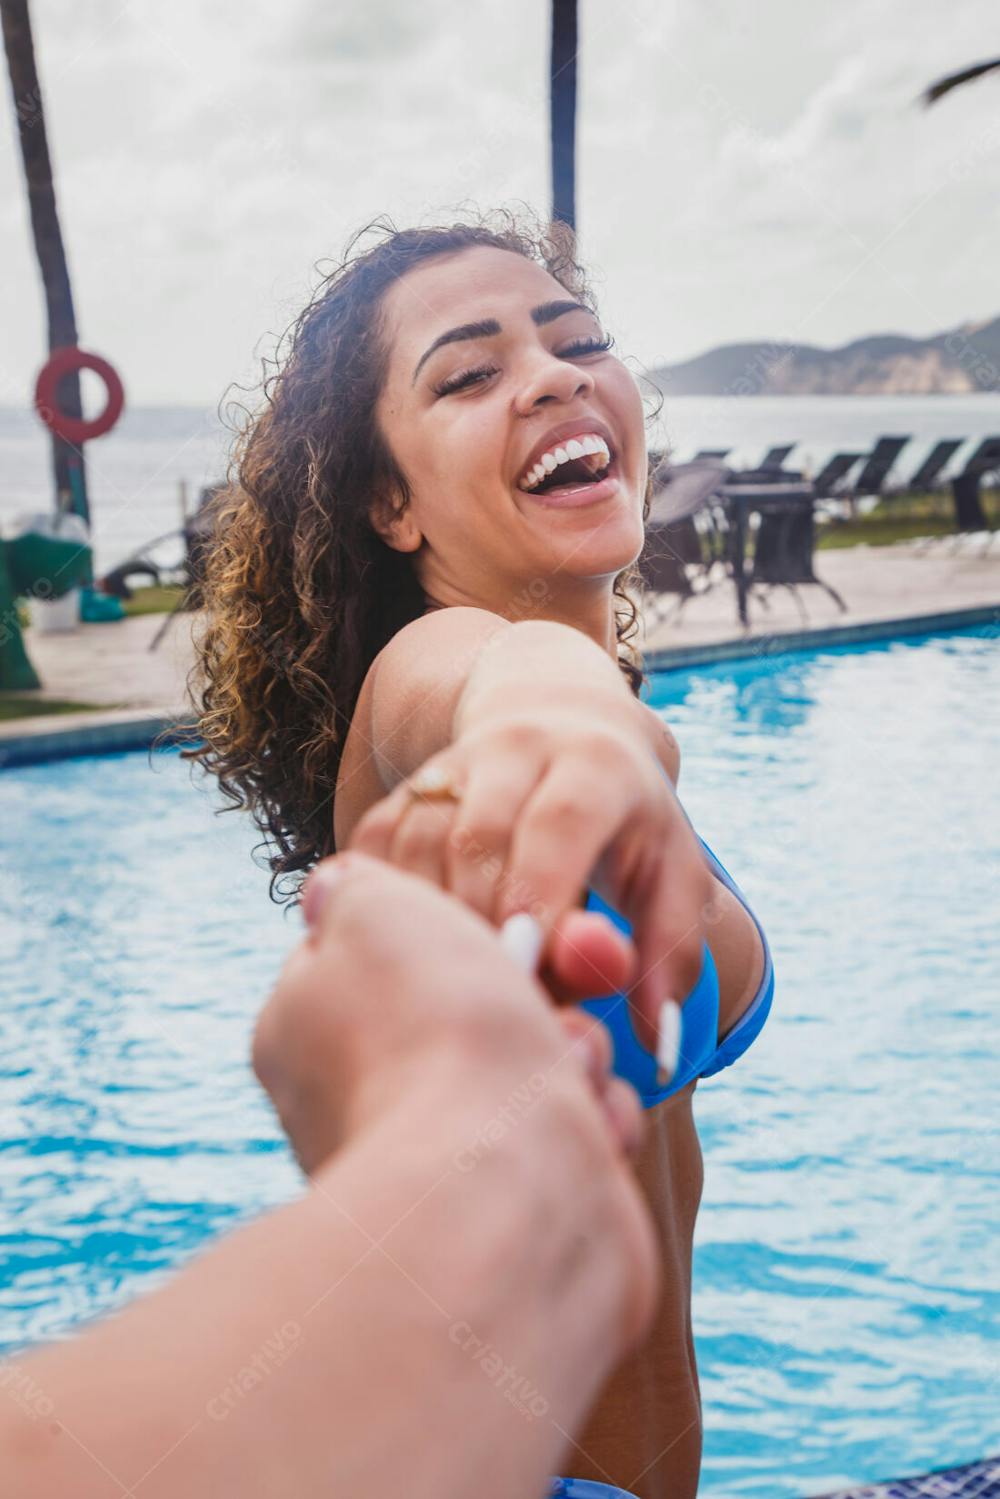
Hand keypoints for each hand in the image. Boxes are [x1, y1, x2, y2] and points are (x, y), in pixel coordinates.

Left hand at [253, 852, 644, 1176]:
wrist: (501, 1196)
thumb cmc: (437, 1034)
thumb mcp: (372, 906)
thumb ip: (352, 884)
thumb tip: (335, 892)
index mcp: (312, 1027)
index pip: (382, 950)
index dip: (450, 920)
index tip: (494, 917)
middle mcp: (367, 1095)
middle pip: (477, 1002)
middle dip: (537, 985)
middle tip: (563, 978)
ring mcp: (443, 1158)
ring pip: (539, 1062)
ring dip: (575, 1050)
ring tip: (570, 1070)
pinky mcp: (518, 1209)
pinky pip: (573, 1132)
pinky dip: (591, 1120)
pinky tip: (585, 1131)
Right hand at [348, 695, 716, 1053]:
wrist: (566, 733)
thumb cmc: (628, 829)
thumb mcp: (670, 877)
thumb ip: (668, 953)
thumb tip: (656, 1043)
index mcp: (594, 765)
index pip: (558, 822)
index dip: (538, 893)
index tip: (529, 966)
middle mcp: (516, 750)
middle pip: (477, 834)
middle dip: (479, 920)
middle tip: (493, 993)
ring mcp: (452, 764)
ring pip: (417, 839)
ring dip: (429, 920)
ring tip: (456, 982)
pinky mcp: (404, 788)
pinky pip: (375, 843)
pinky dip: (384, 901)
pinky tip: (408, 951)